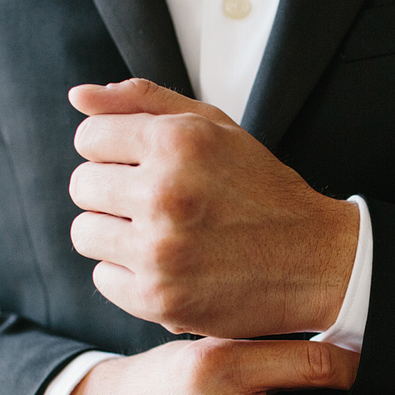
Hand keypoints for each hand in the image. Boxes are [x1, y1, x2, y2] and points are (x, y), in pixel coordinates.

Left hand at [66, 78, 357, 337]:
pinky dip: (127, 273)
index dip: (115, 150)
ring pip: (85, 231)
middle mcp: (165, 192)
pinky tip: (166, 265)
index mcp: (177, 141)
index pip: (89, 137)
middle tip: (158, 203)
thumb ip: (145, 101)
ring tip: (160, 234)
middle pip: (82, 185)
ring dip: (115, 232)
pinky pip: (101, 277)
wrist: (316, 261)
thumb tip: (78, 96)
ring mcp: (159, 249)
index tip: (145, 166)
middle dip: (114, 191)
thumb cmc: (261, 189)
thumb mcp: (215, 128)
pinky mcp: (158, 297)